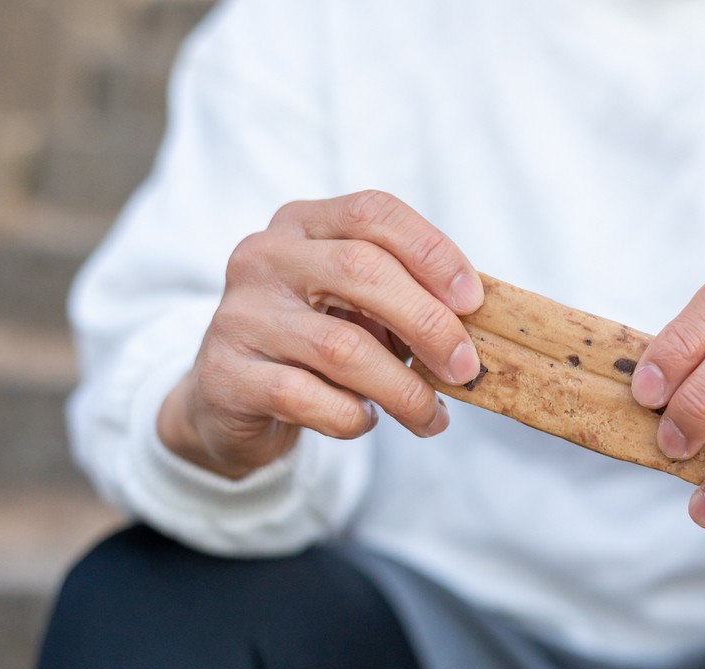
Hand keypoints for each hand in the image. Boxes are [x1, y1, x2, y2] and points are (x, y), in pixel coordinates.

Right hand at [158, 190, 483, 477]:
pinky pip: (308, 398)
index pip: (373, 212)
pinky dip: (352, 416)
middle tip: (466, 369)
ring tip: (430, 416)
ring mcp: (241, 315)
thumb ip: (406, 300)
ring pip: (341, 347)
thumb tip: (476, 329)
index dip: (432, 252)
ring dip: (403, 389)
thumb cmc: (312, 343)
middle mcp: (264, 257)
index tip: (474, 301)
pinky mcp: (227, 375)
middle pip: (361, 270)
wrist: (227, 400)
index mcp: (302, 224)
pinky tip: (365, 419)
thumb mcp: (356, 306)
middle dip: (429, 323)